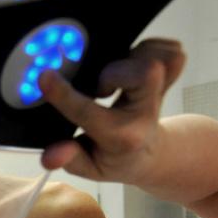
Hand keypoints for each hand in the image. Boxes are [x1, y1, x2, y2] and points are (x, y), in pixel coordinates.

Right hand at [39, 38, 185, 182]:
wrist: (151, 155)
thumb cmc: (113, 158)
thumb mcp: (88, 168)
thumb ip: (68, 159)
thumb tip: (50, 155)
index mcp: (120, 136)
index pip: (88, 113)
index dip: (64, 95)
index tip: (45, 77)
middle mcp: (145, 112)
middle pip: (144, 73)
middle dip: (114, 72)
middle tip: (101, 88)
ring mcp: (162, 90)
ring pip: (157, 58)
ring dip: (133, 59)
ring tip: (118, 77)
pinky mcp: (172, 75)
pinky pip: (170, 49)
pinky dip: (150, 49)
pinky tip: (133, 65)